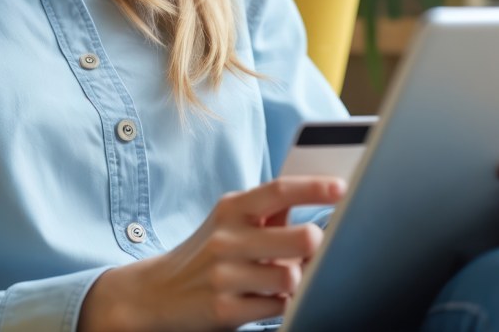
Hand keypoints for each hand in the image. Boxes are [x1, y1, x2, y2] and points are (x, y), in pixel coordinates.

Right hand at [78, 176, 344, 331]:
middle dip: (316, 245)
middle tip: (314, 248)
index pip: (279, 190)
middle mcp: (226, 238)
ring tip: (283, 278)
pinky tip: (267, 297)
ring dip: (296, 280)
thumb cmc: (206, 253)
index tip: (342, 187)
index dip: (314, 188)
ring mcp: (225, 275)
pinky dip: (281, 303)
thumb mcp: (229, 223)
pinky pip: (277, 306)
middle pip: (299, 237)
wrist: (156, 294)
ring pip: (292, 276)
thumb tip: (319, 193)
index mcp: (230, 208)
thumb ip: (268, 211)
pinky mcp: (225, 310)